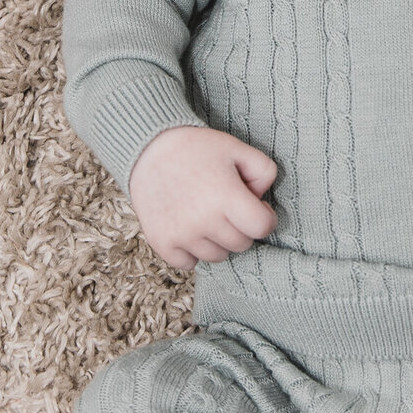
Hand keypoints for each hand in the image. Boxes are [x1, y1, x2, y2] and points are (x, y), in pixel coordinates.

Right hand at [128, 125, 278, 270]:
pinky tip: (189, 228)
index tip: (254, 207)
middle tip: (227, 207)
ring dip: (217, 241)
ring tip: (206, 215)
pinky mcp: (162, 243)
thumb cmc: (196, 148)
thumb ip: (263, 172)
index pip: (263, 227)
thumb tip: (261, 201)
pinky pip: (189, 264)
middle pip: (242, 244)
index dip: (264, 217)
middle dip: (241, 227)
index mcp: (226, 197)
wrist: (148, 149)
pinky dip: (192, 251)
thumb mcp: (237, 148)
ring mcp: (181, 235)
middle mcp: (204, 220)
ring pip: (217, 257)